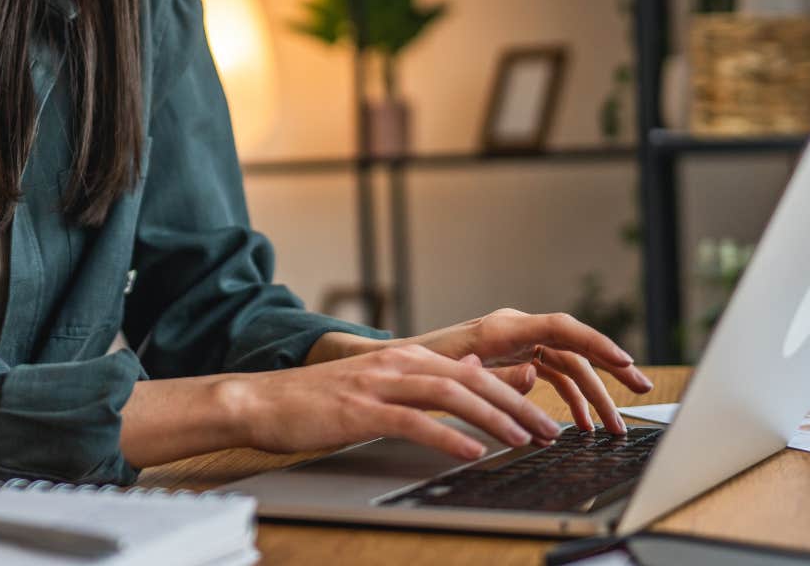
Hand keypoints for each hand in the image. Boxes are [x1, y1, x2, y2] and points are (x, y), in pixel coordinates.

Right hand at [231, 343, 563, 460]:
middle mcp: (397, 363)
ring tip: (522, 439)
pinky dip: (447, 437)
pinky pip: (413, 421)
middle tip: (548, 431)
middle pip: (472, 381)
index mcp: (404, 358)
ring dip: (493, 418)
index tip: (543, 418)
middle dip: (517, 406)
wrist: (261, 401)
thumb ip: (427, 379)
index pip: (474, 374)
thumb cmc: (318, 400)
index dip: (515, 394)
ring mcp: (378, 384)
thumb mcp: (380, 384)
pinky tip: (471, 452)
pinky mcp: (360, 410)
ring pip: (450, 395)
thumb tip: (476, 375)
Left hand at [406, 309, 653, 433]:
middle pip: (575, 347)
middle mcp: (516, 330)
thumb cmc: (420, 365)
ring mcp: (518, 345)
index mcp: (503, 327)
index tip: (624, 362)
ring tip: (612, 428)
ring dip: (592, 397)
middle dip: (610, 370)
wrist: (394, 366)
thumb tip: (536, 376)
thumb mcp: (458, 373)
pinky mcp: (515, 361)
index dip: (596, 343)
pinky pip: (553, 378)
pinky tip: (582, 425)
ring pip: (569, 367)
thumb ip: (497, 376)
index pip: (561, 328)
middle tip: (642, 389)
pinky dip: (569, 401)